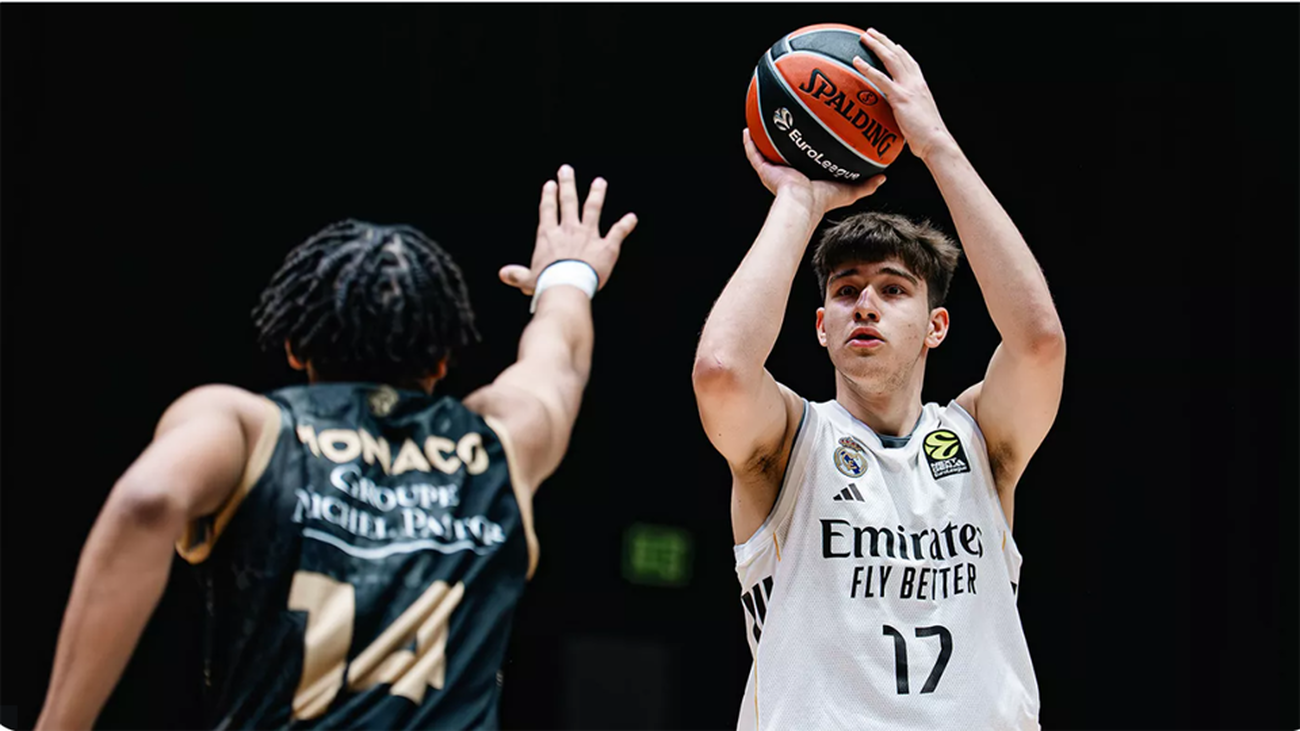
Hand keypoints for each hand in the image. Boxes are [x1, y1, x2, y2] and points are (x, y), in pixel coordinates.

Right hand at [500, 164, 637, 294]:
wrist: (567, 287)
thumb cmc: (546, 284)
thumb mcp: (528, 280)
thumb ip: (516, 275)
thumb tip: (503, 274)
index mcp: (549, 236)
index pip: (548, 210)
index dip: (548, 196)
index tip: (550, 184)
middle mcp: (569, 230)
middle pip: (568, 202)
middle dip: (567, 184)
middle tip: (567, 169)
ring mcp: (589, 235)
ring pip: (593, 209)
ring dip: (597, 194)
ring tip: (600, 182)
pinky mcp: (606, 246)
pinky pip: (618, 232)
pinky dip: (626, 225)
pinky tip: (632, 218)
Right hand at [743, 128, 885, 216]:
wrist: (803, 203)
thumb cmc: (823, 200)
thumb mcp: (848, 190)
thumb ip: (866, 184)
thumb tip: (883, 178)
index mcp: (805, 175)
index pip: (806, 157)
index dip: (808, 144)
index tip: (812, 129)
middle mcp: (789, 171)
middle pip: (786, 150)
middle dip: (787, 134)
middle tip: (790, 116)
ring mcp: (775, 170)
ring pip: (767, 149)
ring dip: (765, 134)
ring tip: (765, 116)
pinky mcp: (764, 169)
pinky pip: (753, 152)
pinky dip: (749, 141)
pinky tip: (747, 128)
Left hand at [853, 28, 953, 161]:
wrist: (935, 142)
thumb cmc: (926, 137)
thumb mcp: (917, 117)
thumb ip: (907, 111)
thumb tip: (898, 117)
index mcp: (920, 86)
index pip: (909, 62)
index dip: (900, 51)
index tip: (891, 43)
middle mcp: (915, 82)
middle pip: (898, 54)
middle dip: (884, 41)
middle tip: (871, 33)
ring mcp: (908, 88)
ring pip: (890, 59)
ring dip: (876, 45)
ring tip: (864, 37)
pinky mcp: (900, 97)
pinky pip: (881, 79)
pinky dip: (867, 68)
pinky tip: (856, 61)